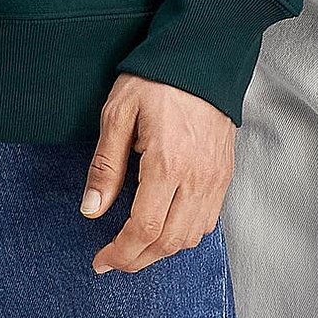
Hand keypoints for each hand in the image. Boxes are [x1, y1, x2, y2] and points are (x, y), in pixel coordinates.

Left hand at [81, 74, 235, 273]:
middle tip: (114, 260)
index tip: (101, 260)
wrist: (203, 57)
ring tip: (136, 247)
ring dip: (161, 251)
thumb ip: (105, 165)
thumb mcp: (118, 113)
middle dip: (137, 259)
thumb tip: (92, 209)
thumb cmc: (157, 79)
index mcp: (167, 163)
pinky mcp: (225, 174)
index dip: (120, 253)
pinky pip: (208, 221)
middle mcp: (197, 177)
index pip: (144, 229)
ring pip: (190, 237)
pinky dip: (185, 235)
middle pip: (168, 242)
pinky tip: (165, 226)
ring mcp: (215, 178)